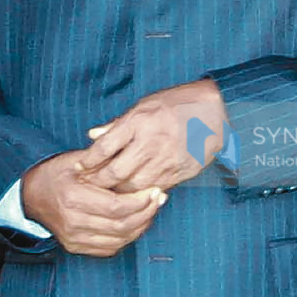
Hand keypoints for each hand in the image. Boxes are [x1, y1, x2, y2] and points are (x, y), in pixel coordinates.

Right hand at [21, 150, 165, 257]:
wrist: (30, 197)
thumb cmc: (56, 175)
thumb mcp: (76, 160)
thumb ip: (104, 162)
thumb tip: (134, 161)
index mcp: (73, 198)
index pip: (116, 207)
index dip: (141, 201)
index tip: (155, 190)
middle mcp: (73, 222)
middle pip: (121, 225)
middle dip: (147, 212)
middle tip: (159, 199)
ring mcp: (73, 238)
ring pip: (119, 239)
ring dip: (141, 225)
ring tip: (152, 209)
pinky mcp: (76, 247)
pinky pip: (110, 248)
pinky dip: (128, 237)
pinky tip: (137, 222)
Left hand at [75, 79, 227, 192]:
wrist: (217, 111)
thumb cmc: (178, 104)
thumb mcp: (145, 105)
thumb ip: (118, 123)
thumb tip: (92, 135)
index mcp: (140, 121)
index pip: (104, 147)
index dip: (87, 161)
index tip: (79, 167)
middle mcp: (152, 142)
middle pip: (115, 172)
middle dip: (98, 182)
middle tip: (88, 186)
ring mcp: (167, 159)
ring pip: (133, 186)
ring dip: (118, 191)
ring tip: (108, 192)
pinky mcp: (181, 171)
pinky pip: (155, 188)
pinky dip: (141, 193)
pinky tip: (134, 192)